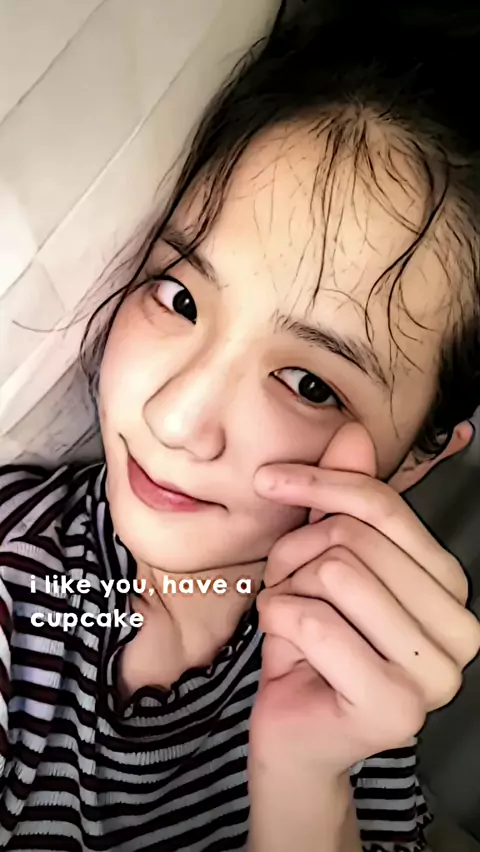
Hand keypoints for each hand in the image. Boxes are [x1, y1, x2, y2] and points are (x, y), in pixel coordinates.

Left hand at [249, 422, 479, 776]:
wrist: (294, 731)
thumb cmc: (310, 645)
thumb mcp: (322, 560)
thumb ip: (342, 500)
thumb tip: (353, 432)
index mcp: (449, 588)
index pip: (385, 507)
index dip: (320, 483)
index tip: (273, 478)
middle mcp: (460, 631)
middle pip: (355, 539)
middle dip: (296, 553)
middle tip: (284, 583)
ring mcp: (435, 676)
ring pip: (336, 574)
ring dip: (286, 588)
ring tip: (287, 613)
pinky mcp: (395, 709)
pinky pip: (314, 622)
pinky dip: (278, 620)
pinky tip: (283, 642)